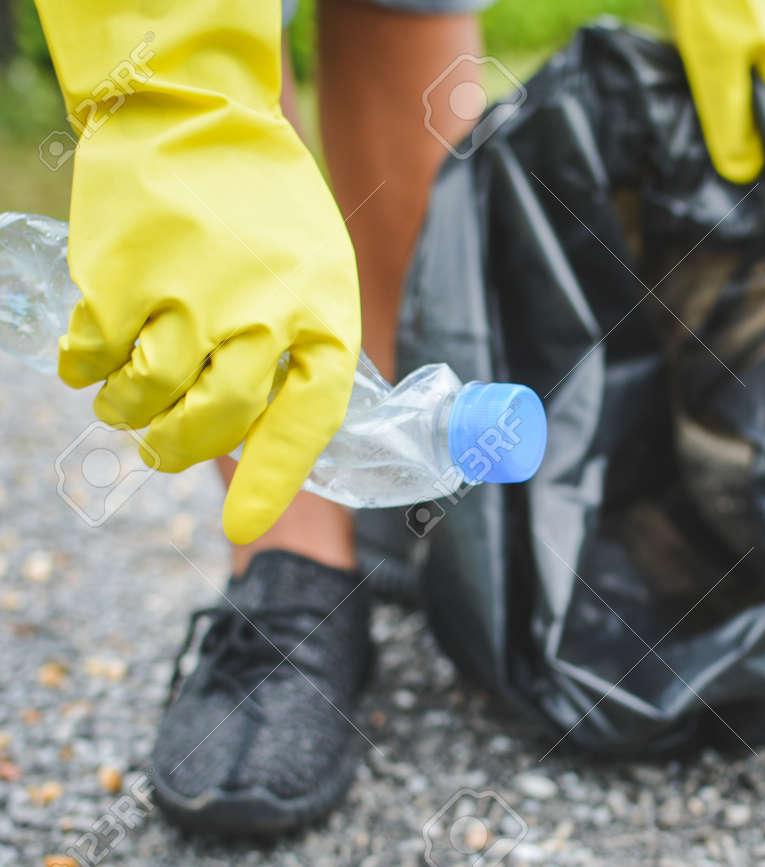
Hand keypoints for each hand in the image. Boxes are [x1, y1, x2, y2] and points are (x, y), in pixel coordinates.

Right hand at [37, 0, 360, 542]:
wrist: (198, 116)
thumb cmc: (265, 211)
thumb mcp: (318, 276)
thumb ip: (303, 351)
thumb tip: (273, 437)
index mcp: (323, 315)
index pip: (310, 418)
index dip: (275, 477)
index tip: (241, 527)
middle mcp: (263, 311)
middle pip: (217, 420)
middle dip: (178, 448)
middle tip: (159, 447)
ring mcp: (191, 294)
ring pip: (147, 398)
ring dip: (126, 410)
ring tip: (125, 394)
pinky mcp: (123, 277)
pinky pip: (92, 359)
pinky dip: (83, 367)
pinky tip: (91, 350)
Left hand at [661, 0, 764, 182]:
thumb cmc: (710, 3)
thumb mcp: (718, 70)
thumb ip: (730, 120)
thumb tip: (742, 173)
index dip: (760, 153)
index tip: (733, 178)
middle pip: (759, 104)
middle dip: (736, 132)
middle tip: (706, 162)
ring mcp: (750, 33)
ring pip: (738, 84)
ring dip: (717, 107)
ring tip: (692, 133)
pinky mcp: (724, 24)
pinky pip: (720, 66)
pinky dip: (705, 81)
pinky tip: (682, 93)